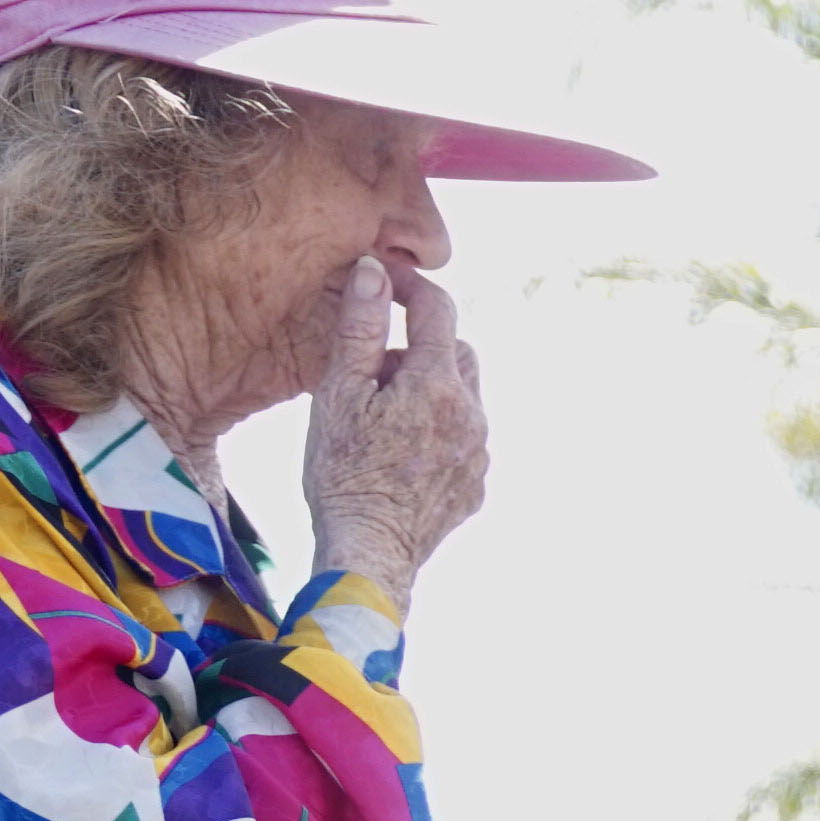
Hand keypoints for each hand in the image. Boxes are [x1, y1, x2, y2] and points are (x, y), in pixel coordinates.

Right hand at [302, 259, 484, 596]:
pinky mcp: (476, 485)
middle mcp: (472, 415)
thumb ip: (361, 328)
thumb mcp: (340, 392)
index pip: (437, 310)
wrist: (368, 551)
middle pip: (456, 353)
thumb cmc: (342, 471)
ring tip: (380, 418)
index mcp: (438, 384)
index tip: (385, 282)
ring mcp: (479, 454)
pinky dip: (436, 431)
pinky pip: (463, 440)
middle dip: (419, 348)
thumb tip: (375, 270)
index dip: (410, 287)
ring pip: (462, 398)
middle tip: (371, 374)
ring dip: (429, 391)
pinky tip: (399, 454)